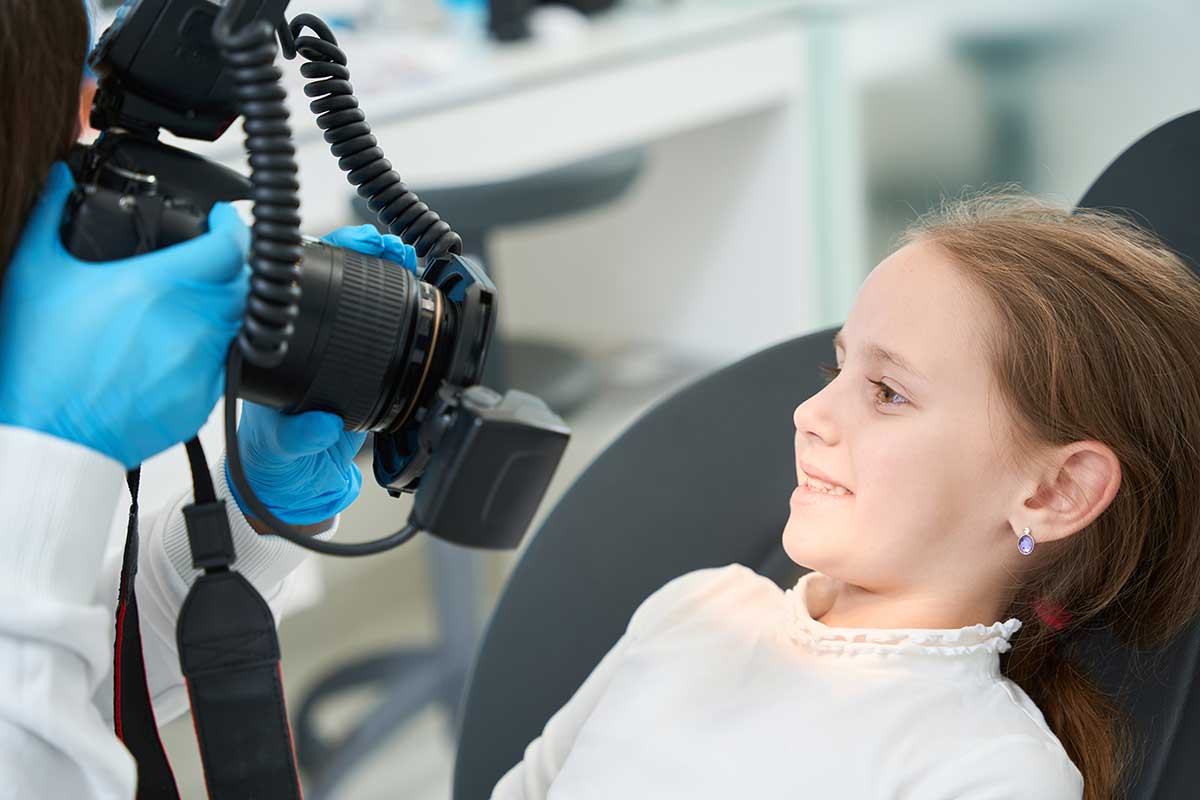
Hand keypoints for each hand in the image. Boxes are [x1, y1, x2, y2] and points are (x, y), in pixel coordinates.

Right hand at [0, 162, 248, 467]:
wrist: (47, 438)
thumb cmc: (39, 362)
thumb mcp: (35, 274)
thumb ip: (50, 215)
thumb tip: (57, 177)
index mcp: (160, 287)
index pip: (231, 245)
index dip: (235, 225)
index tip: (226, 219)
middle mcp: (193, 324)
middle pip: (244, 283)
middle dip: (231, 266)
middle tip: (206, 261)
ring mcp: (204, 365)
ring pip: (236, 324)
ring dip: (219, 308)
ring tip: (183, 306)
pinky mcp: (205, 401)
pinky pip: (222, 365)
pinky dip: (206, 351)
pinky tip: (170, 350)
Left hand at [225, 224, 417, 526]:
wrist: (299, 481)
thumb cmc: (276, 457)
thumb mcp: (283, 448)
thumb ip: (299, 437)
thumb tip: (322, 424)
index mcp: (275, 346)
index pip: (293, 284)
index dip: (317, 257)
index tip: (345, 249)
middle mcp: (301, 338)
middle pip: (330, 276)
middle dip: (360, 250)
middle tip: (385, 246)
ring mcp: (331, 347)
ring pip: (357, 291)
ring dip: (383, 267)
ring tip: (403, 256)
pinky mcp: (360, 363)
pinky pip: (379, 322)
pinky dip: (400, 300)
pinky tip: (414, 285)